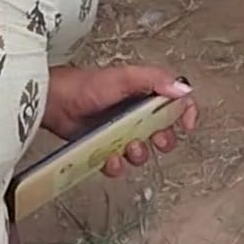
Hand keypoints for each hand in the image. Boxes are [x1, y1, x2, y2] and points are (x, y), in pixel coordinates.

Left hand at [43, 64, 197, 176]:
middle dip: (164, 139)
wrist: (55, 103)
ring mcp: (122, 130)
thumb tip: (183, 88)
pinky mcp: (107, 146)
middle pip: (165, 130)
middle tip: (157, 139)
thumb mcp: (124, 78)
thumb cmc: (86, 85)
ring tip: (129, 148)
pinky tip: (110, 159)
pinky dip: (117, 165)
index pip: (177, 101)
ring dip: (140, 154)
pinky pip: (120, 163)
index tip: (188, 124)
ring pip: (143, 150)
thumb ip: (154, 80)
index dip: (186, 112)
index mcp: (146, 91)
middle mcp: (137, 111)